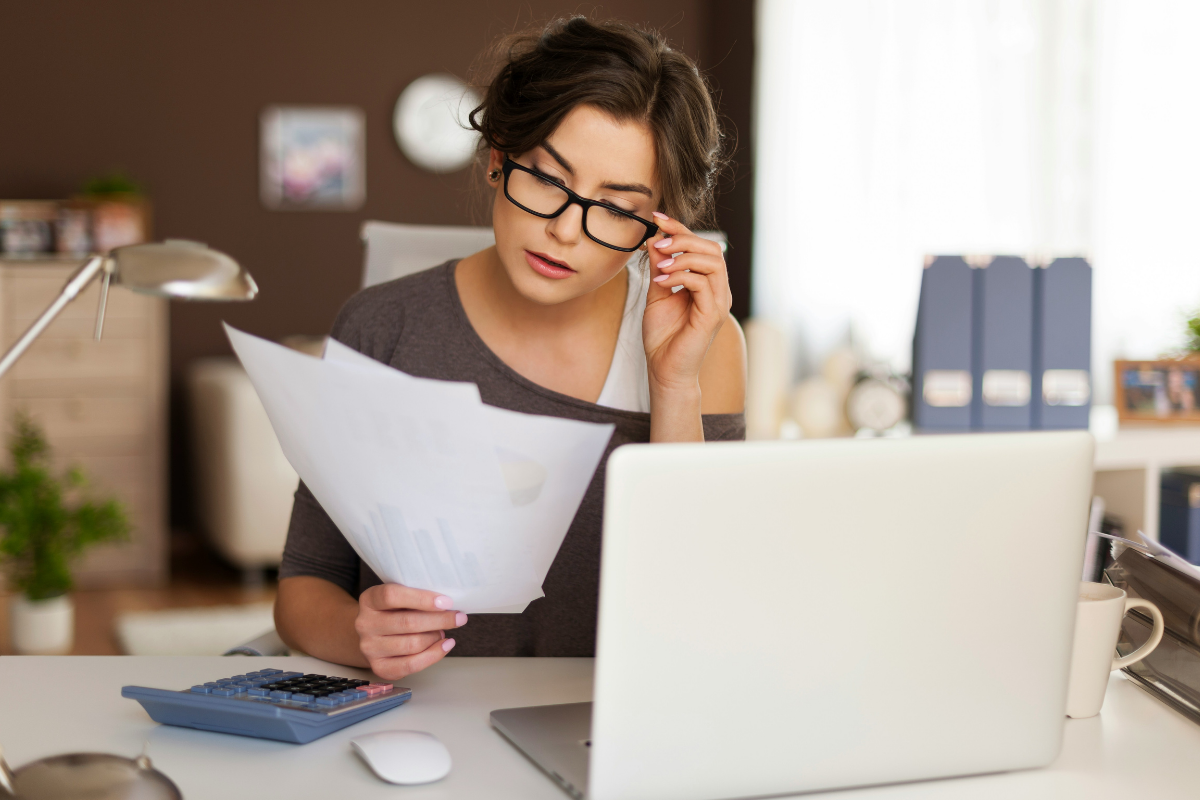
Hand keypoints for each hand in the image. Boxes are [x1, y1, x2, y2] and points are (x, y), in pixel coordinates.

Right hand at [355, 583, 466, 679]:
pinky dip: (433, 655)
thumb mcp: (400, 596)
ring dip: (435, 637)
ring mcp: (369, 648)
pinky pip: (411, 665)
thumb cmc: (395, 610)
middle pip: (407, 622)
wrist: (375, 633)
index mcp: (369, 599)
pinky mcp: (379, 667)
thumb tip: (448, 603)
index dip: (421, 599)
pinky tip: (446, 645)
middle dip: (439, 620)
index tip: (446, 601)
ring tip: (443, 631)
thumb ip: (417, 596)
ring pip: (412, 644)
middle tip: (459, 617)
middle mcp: (365, 624)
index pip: (391, 596)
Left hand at [642, 212, 732, 394]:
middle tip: (658, 242)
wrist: (664, 370)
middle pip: (712, 249)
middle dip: (683, 239)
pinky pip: (702, 283)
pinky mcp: (712, 315)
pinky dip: (680, 275)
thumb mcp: (657, 294)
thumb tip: (655, 239)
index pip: (701, 247)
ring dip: (682, 256)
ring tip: (659, 263)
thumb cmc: (663, 337)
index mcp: (708, 285)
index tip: (657, 218)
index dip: (680, 229)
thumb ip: (659, 268)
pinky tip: (661, 280)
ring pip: (711, 262)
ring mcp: (718, 303)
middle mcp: (718, 291)